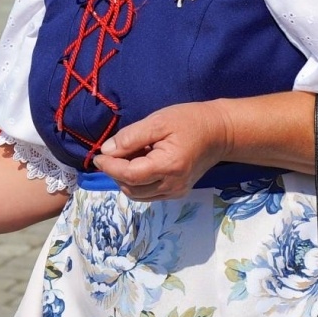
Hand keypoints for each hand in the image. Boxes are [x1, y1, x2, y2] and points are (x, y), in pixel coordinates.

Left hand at [92, 102, 232, 200]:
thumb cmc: (190, 121)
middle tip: (112, 153)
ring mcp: (175, 192)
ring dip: (125, 179)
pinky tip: (140, 164)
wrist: (220, 133)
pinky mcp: (177, 192)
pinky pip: (148, 194)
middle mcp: (172, 185)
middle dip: (115, 172)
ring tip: (127, 157)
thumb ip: (131, 137)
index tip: (97, 156)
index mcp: (168, 166)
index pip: (129, 175)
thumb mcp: (158, 121)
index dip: (109, 167)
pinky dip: (137, 182)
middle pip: (131, 188)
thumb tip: (106, 151)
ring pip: (138, 195)